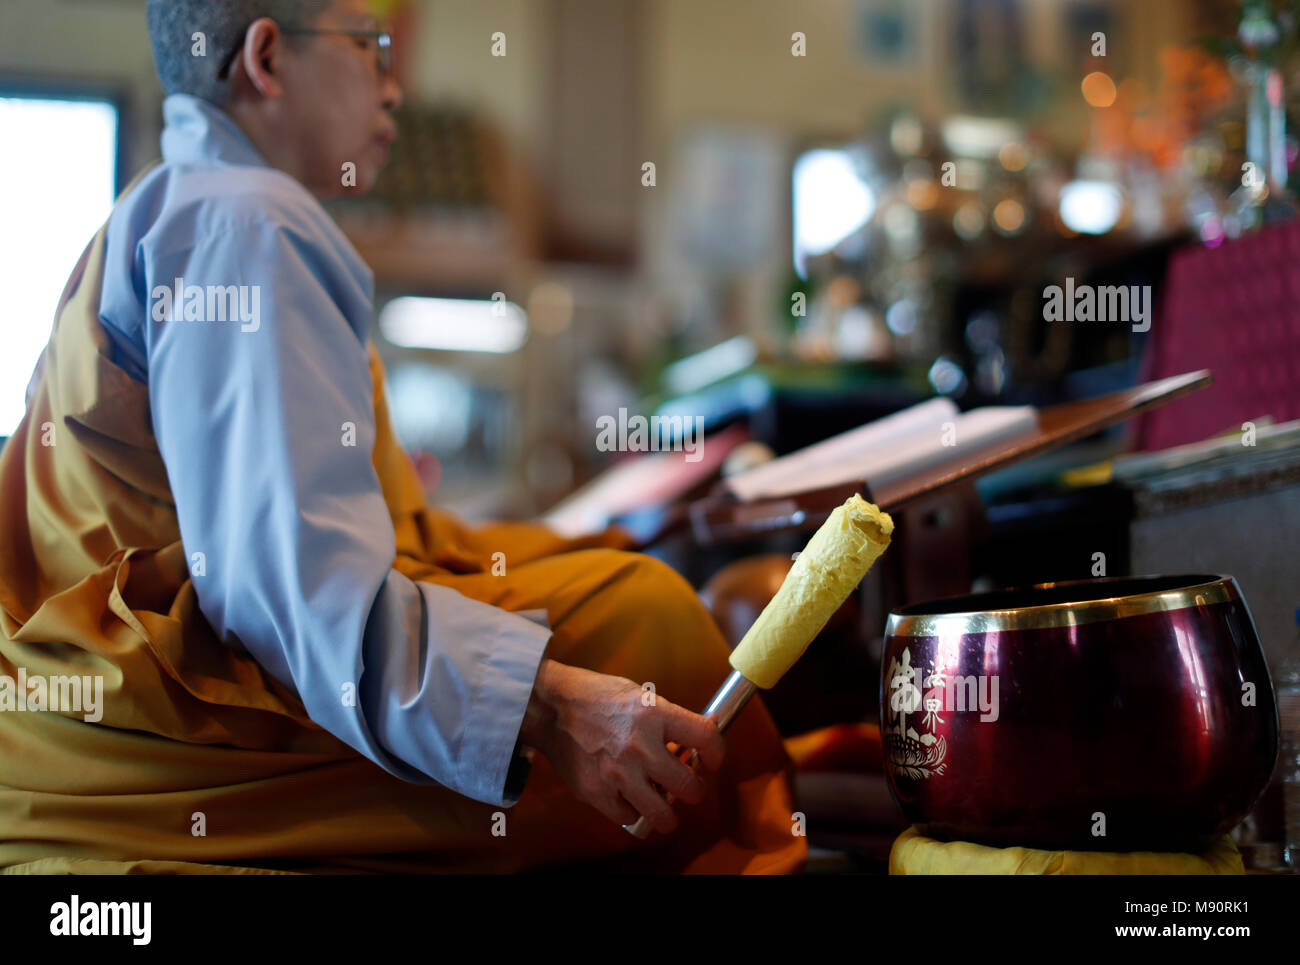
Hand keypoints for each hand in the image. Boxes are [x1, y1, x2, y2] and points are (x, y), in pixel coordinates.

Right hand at [519, 659, 724, 833]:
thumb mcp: (639, 695)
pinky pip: (628, 817)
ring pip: (662, 814)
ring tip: (663, 805)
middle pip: (689, 787)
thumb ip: (670, 718)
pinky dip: (631, 811)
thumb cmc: (597, 697)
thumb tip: (706, 733)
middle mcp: (639, 745)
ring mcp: (617, 773)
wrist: (550, 707)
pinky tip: (628, 797)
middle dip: (694, 791)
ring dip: (667, 814)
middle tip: (688, 788)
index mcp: (653, 714)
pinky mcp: (596, 792)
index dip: (717, 754)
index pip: (705, 738)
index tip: (711, 762)